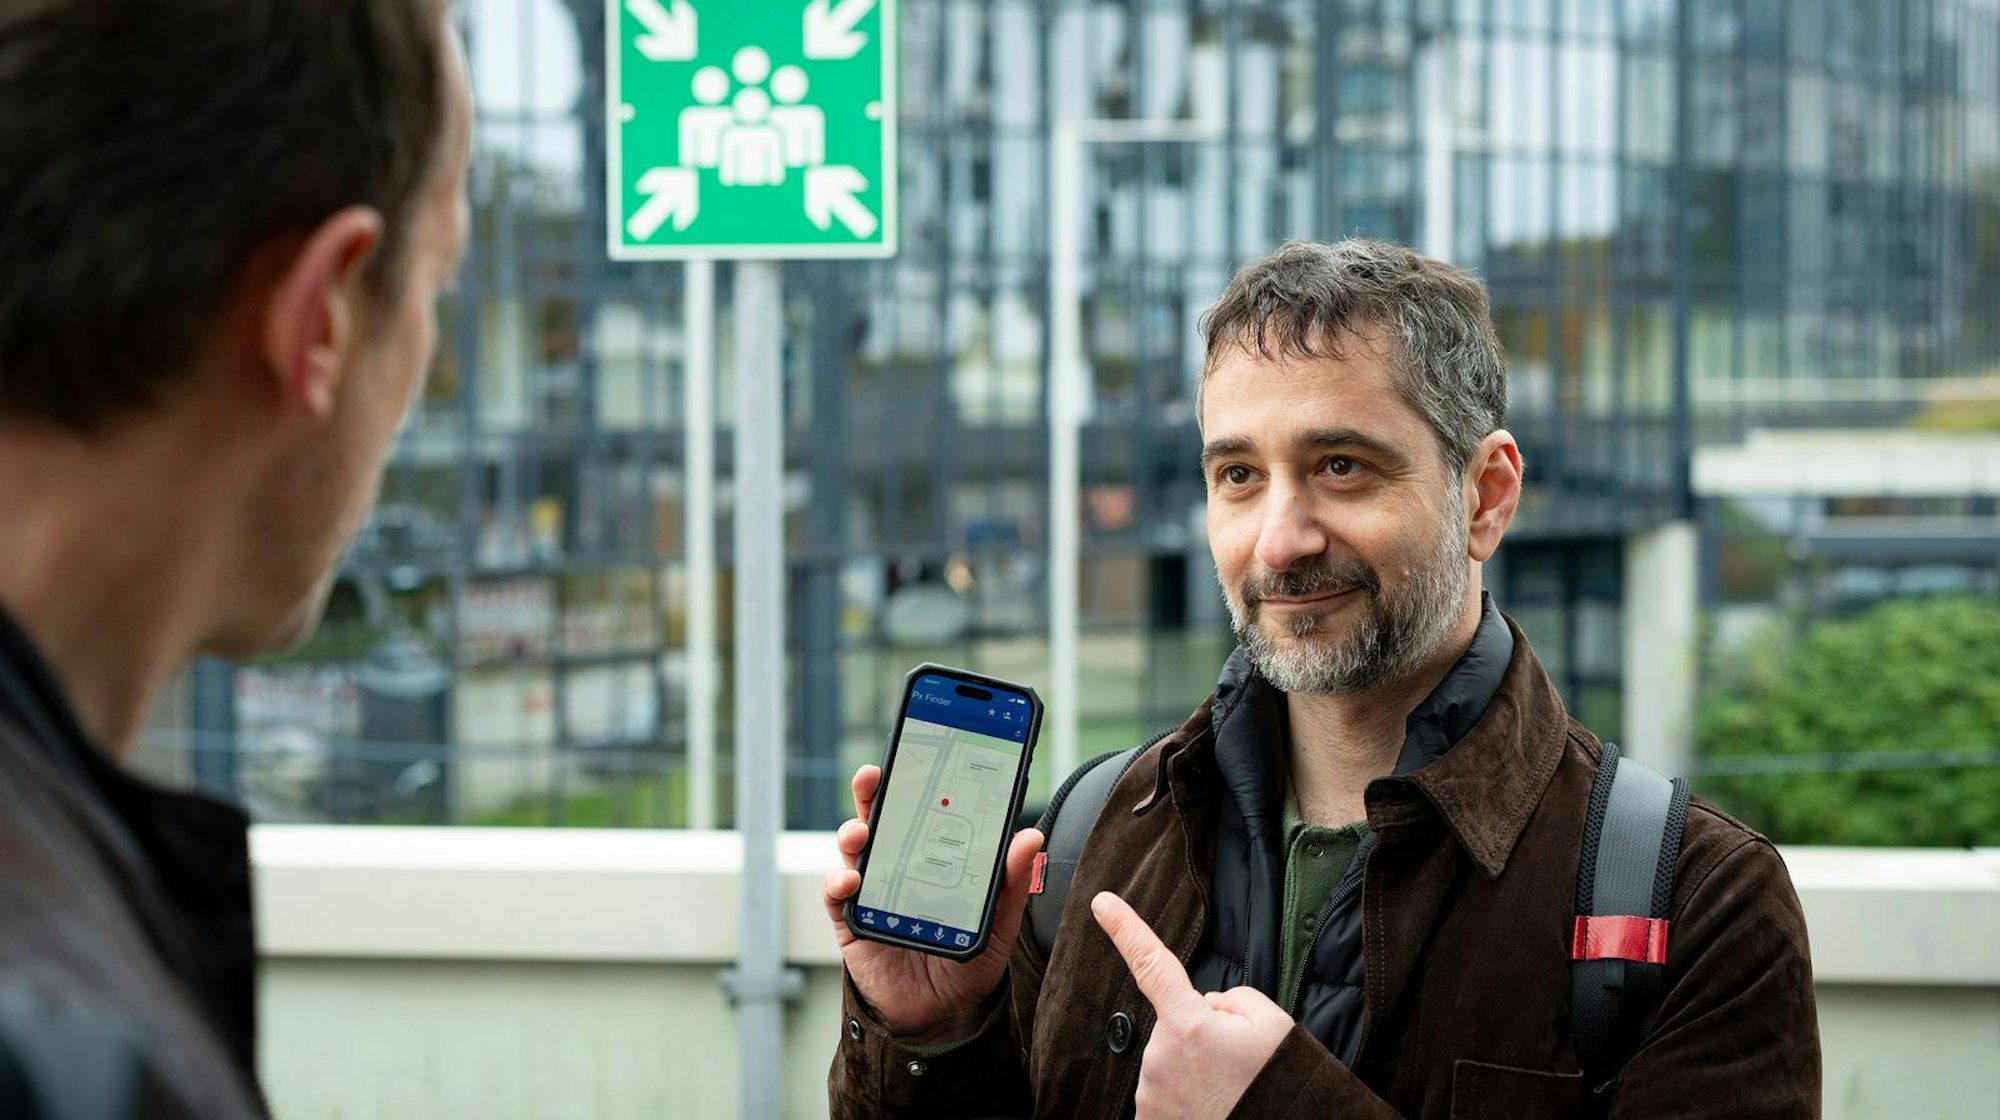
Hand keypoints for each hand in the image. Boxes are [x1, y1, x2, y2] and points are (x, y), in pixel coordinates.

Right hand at [822, 764, 1044, 1042]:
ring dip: (852, 834)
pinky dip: (838, 884)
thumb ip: (1012, 881)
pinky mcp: (852, 924)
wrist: (944, 1014)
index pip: (920, 808)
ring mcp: (871, 892)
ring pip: (853, 851)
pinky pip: (837, 898)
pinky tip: (850, 881)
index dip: (914, 780)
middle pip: (879, 818)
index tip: (915, 753)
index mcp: (930, 856)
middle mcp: (896, 866)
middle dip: (872, 793)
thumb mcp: (998, 921)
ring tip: (861, 833)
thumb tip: (1032, 837)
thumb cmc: (968, 959)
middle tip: (874, 776)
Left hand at [1093, 891, 1293, 1119]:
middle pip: (1174, 1028)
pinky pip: (1166, 1097)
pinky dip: (1187, 1101)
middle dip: (1200, 1039)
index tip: (1101, 903)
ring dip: (1195, 1073)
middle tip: (1234, 1066)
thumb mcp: (1271, 1022)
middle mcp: (1159, 1057)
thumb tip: (1204, 1008)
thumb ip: (1230, 998)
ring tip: (1227, 1091)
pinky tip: (1211, 1107)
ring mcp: (1151, 1094)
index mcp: (1187, 1022)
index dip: (1124, 930)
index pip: (1151, 963)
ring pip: (1170, 1065)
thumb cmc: (1279, 1083)